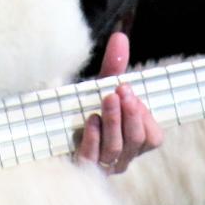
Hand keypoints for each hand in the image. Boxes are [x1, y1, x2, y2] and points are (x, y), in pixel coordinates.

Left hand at [76, 31, 163, 174]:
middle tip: (123, 90)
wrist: (51, 131)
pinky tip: (90, 119)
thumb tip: (120, 37)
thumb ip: (114, 66)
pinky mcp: (81, 167)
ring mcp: (102, 166)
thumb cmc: (84, 110)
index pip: (153, 137)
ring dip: (114, 121)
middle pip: (136, 141)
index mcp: (133, 143)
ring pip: (116, 148)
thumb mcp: (101, 88)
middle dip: (131, 114)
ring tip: (107, 98)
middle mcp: (122, 157)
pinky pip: (91, 157)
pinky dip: (93, 138)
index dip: (145, 116)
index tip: (130, 91)